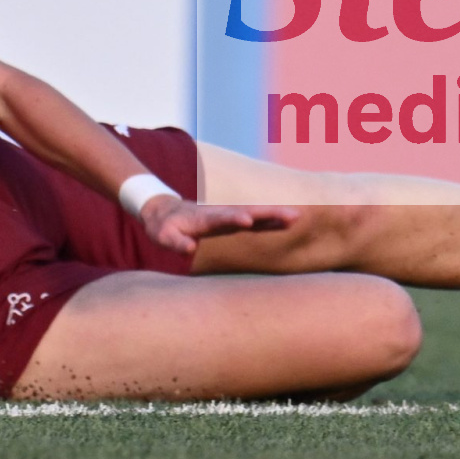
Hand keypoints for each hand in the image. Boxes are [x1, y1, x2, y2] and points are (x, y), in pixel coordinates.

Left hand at [139, 196, 298, 255]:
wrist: (165, 210)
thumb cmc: (164, 227)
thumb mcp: (163, 235)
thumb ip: (175, 241)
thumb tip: (189, 248)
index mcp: (203, 218)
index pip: (221, 218)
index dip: (234, 219)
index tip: (248, 220)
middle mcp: (220, 213)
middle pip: (247, 211)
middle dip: (267, 213)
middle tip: (290, 215)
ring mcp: (227, 214)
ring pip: (255, 213)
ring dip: (274, 214)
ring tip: (296, 216)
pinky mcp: (232, 218)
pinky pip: (255, 218)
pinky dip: (270, 218)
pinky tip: (288, 221)